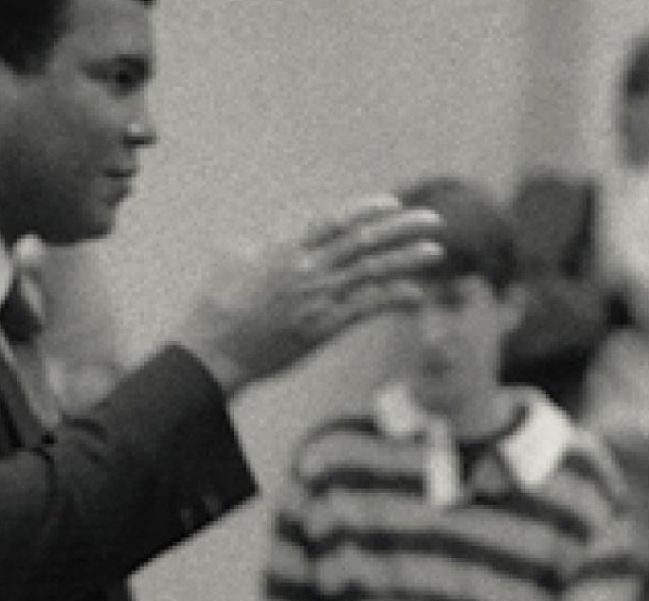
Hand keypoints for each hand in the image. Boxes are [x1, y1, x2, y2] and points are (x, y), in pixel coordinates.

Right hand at [176, 196, 440, 394]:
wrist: (213, 349)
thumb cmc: (215, 306)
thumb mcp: (231, 258)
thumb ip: (259, 243)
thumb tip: (270, 236)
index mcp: (286, 248)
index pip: (335, 221)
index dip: (367, 210)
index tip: (392, 204)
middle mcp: (307, 269)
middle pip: (364, 242)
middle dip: (401, 229)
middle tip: (432, 220)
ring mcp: (317, 298)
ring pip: (371, 272)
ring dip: (407, 260)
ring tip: (435, 251)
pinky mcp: (322, 328)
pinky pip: (365, 309)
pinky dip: (392, 299)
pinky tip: (417, 293)